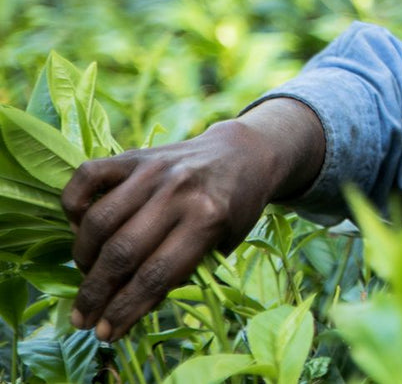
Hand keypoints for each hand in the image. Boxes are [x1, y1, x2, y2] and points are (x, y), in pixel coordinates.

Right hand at [61, 98, 323, 340]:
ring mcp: (153, 171)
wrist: (243, 154)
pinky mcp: (134, 155)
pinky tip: (79, 228)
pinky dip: (72, 205)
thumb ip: (182, 272)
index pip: (156, 276)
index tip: (105, 333)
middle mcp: (178, 193)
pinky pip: (87, 177)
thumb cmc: (233, 209)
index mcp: (208, 219)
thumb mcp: (223, 245)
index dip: (125, 310)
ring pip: (99, 221)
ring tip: (86, 275)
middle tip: (83, 317)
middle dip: (96, 294)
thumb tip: (129, 305)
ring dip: (83, 257)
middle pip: (122, 253)